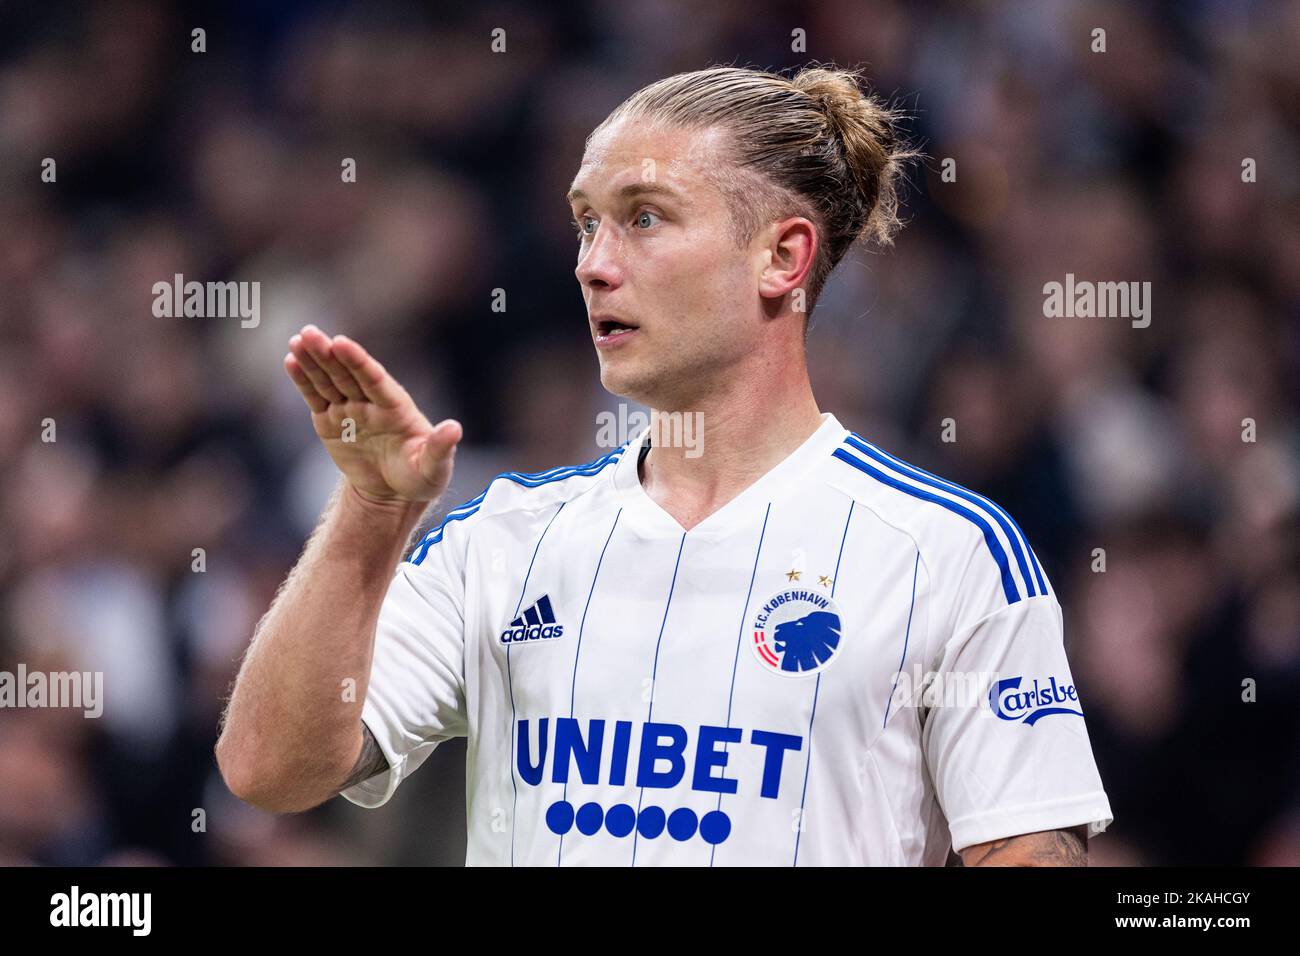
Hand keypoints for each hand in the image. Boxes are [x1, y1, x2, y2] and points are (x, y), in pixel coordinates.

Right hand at [284, 325, 461, 504]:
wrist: (394, 492)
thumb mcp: (433, 468)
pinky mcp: (331, 421)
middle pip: (347, 374)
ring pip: (328, 381)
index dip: (358, 361)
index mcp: (396, 408)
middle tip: (310, 332)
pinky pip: (315, 397)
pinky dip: (303, 380)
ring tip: (297, 340)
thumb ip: (440, 448)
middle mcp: (371, 403)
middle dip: (328, 354)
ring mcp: (349, 410)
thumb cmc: (420, 477)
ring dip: (312, 360)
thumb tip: (455, 428)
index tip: (341, 343)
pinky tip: (291, 360)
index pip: (374, 380)